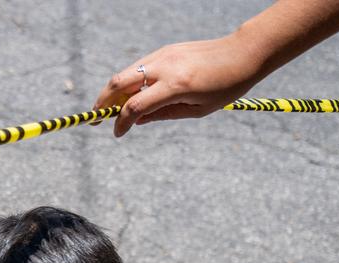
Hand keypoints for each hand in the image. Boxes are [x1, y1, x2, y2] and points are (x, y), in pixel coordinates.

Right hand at [93, 33, 264, 136]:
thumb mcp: (196, 109)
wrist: (243, 52)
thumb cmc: (226, 86)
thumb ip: (164, 114)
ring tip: (109, 109)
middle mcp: (164, 67)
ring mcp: (162, 55)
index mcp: (175, 86)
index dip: (121, 123)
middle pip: (118, 84)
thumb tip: (138, 120)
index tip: (117, 134)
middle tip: (95, 118)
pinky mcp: (164, 51)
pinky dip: (128, 83)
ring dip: (112, 92)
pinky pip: (138, 68)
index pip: (135, 106)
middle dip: (102, 102)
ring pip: (124, 74)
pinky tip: (130, 95)